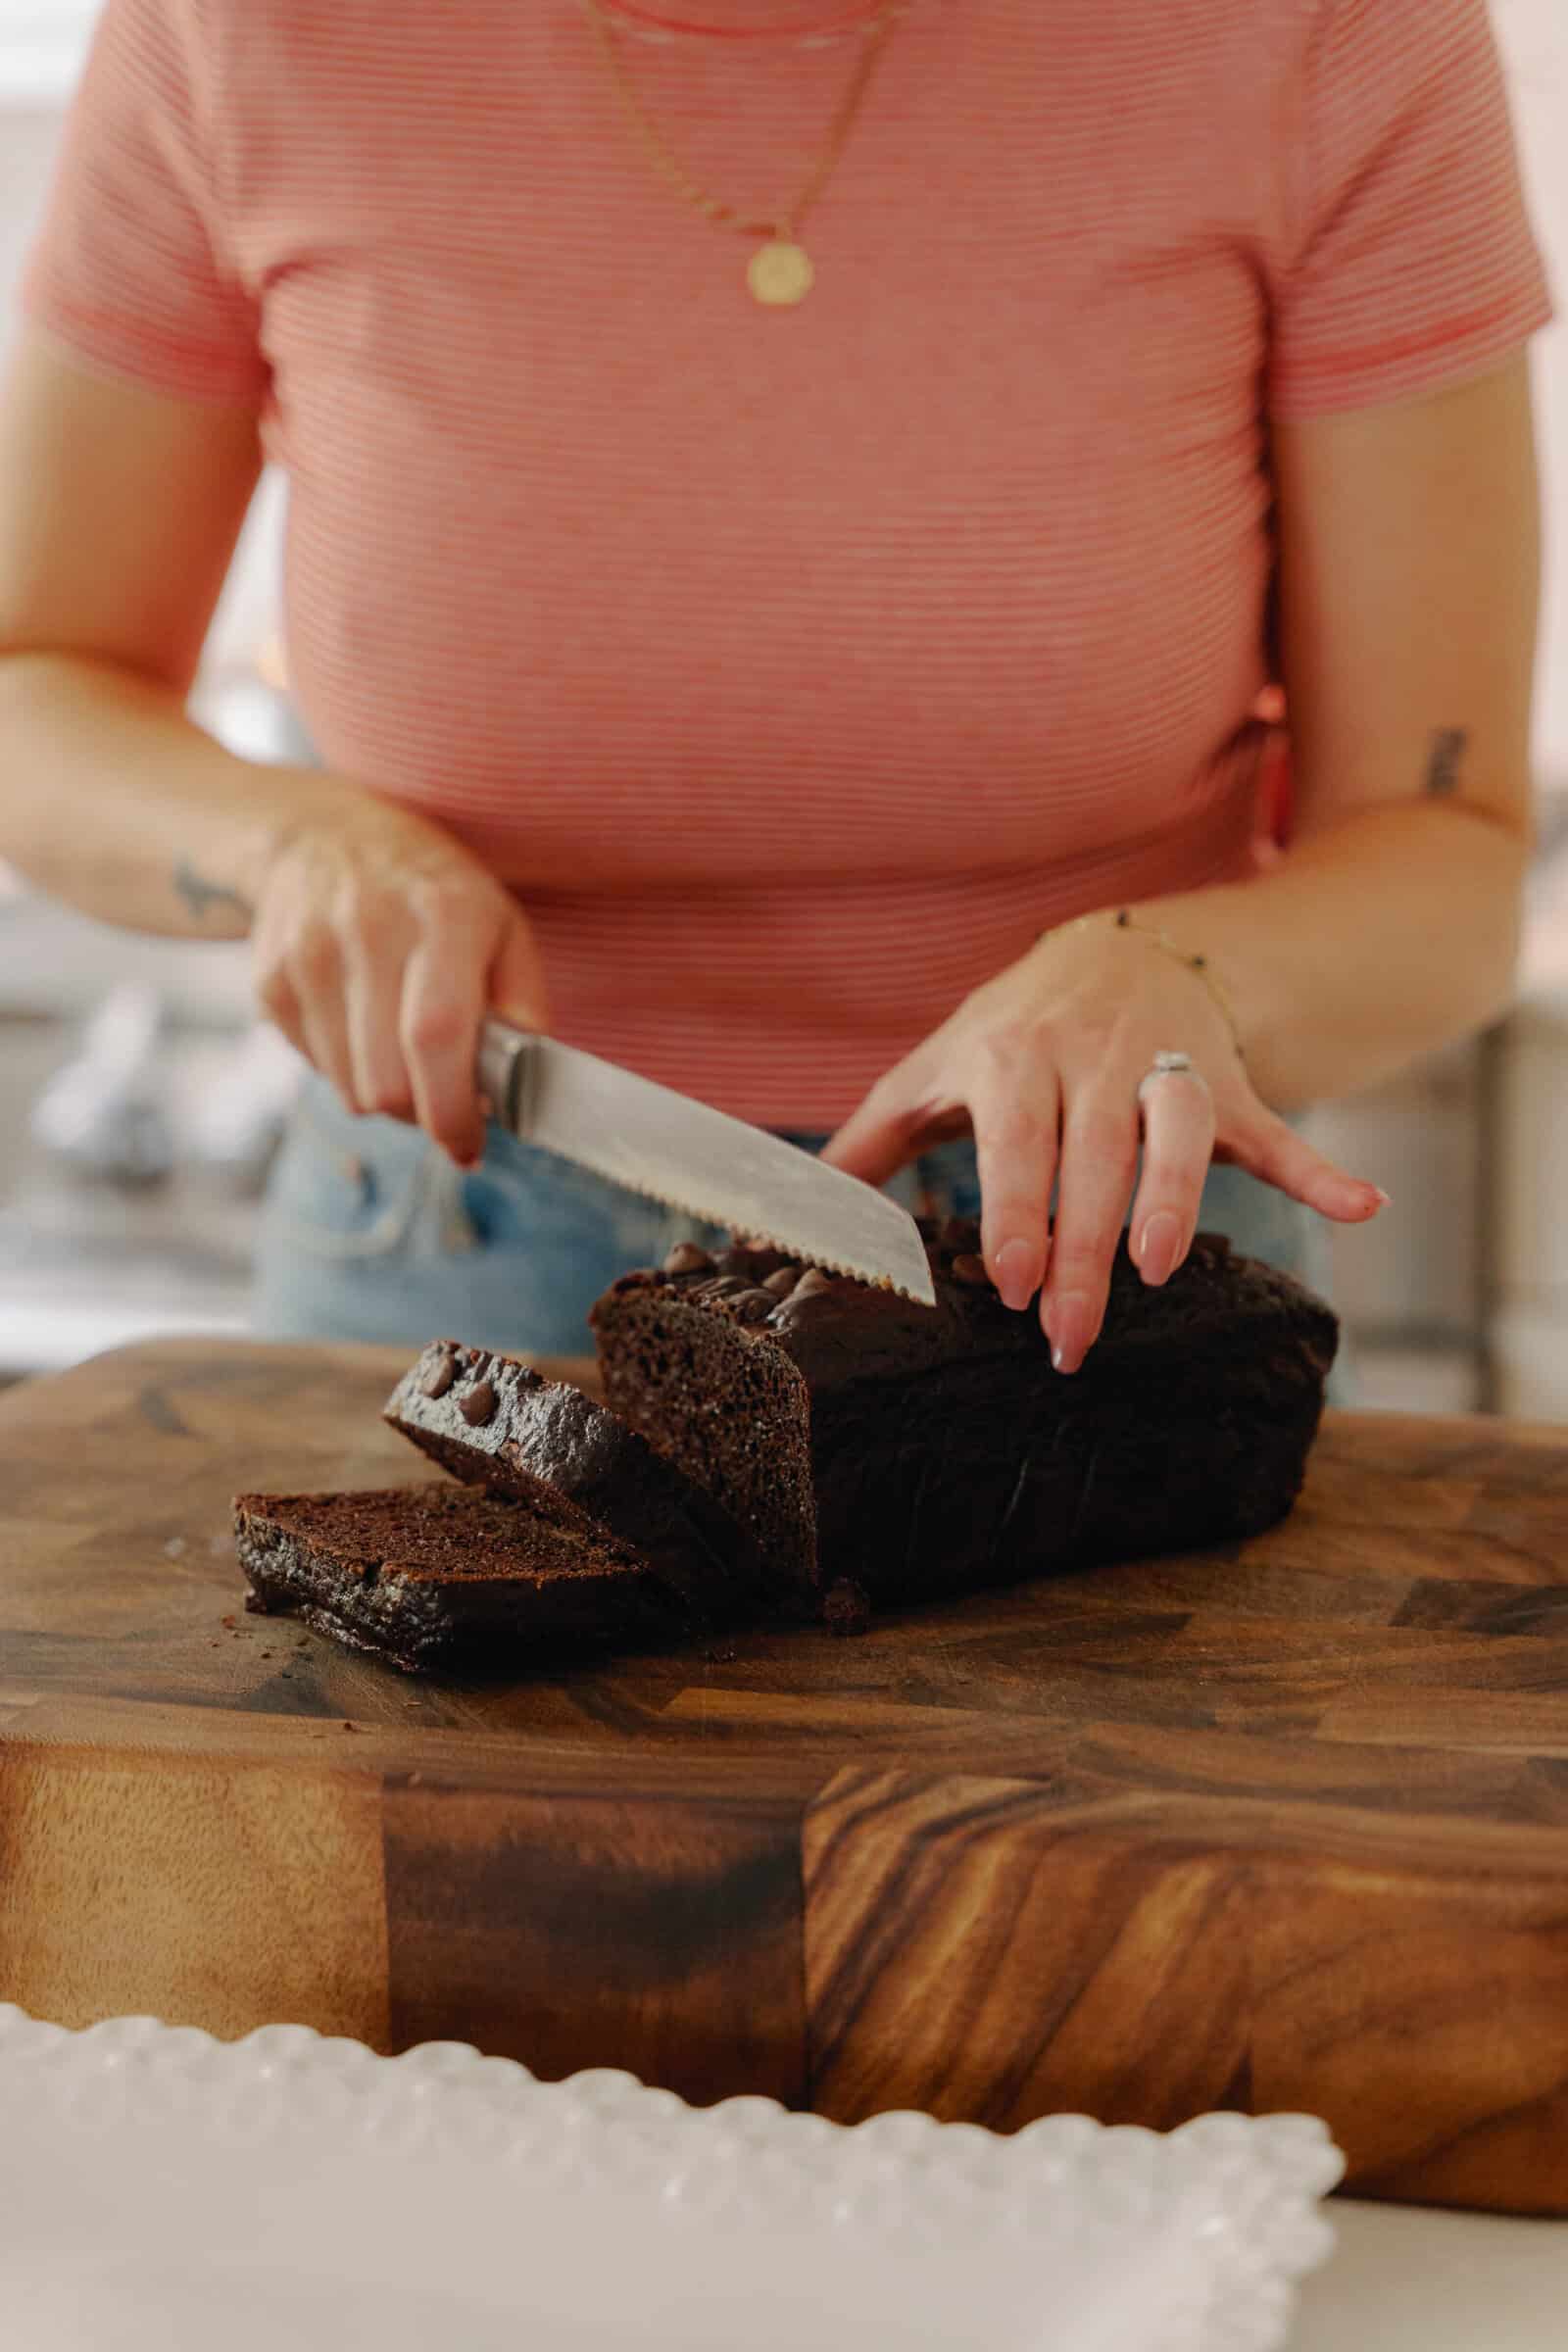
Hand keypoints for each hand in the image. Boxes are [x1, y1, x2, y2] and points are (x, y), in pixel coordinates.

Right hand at [247, 797, 547, 1166]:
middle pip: (387, 1081)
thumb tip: (518, 1086)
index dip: (453, 1108)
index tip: (469, 1144)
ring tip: (403, 1056)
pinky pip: (315, 1069)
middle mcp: (369, 930)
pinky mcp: (269, 980)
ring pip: (348, 1088)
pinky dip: (345, 1069)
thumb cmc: (432, 894)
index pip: (437, 1036)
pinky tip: (361, 1026)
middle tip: (443, 1102)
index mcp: (443, 915)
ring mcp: (309, 955)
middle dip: (422, 1115)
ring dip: (384, 1096)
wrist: (322, 838)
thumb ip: (523, 1003)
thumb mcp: (501, 925)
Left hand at [821, 916, 1384, 1373]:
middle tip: (1068, 1334)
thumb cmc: (1010, 1030)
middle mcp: (1091, 1059)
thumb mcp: (934, 1071)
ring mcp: (1165, 1069)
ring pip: (1178, 1135)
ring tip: (1163, 1269)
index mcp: (1012, 1058)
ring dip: (1176, 1198)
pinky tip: (1361, 1208)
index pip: (1014, 1140)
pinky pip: (1272, 1130)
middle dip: (1082, 1249)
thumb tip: (782, 1220)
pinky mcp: (1225, 1085)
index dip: (1015, 1210)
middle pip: (1091, 1160)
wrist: (1119, 945)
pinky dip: (1318, 1170)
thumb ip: (869, 1144)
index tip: (1008, 1278)